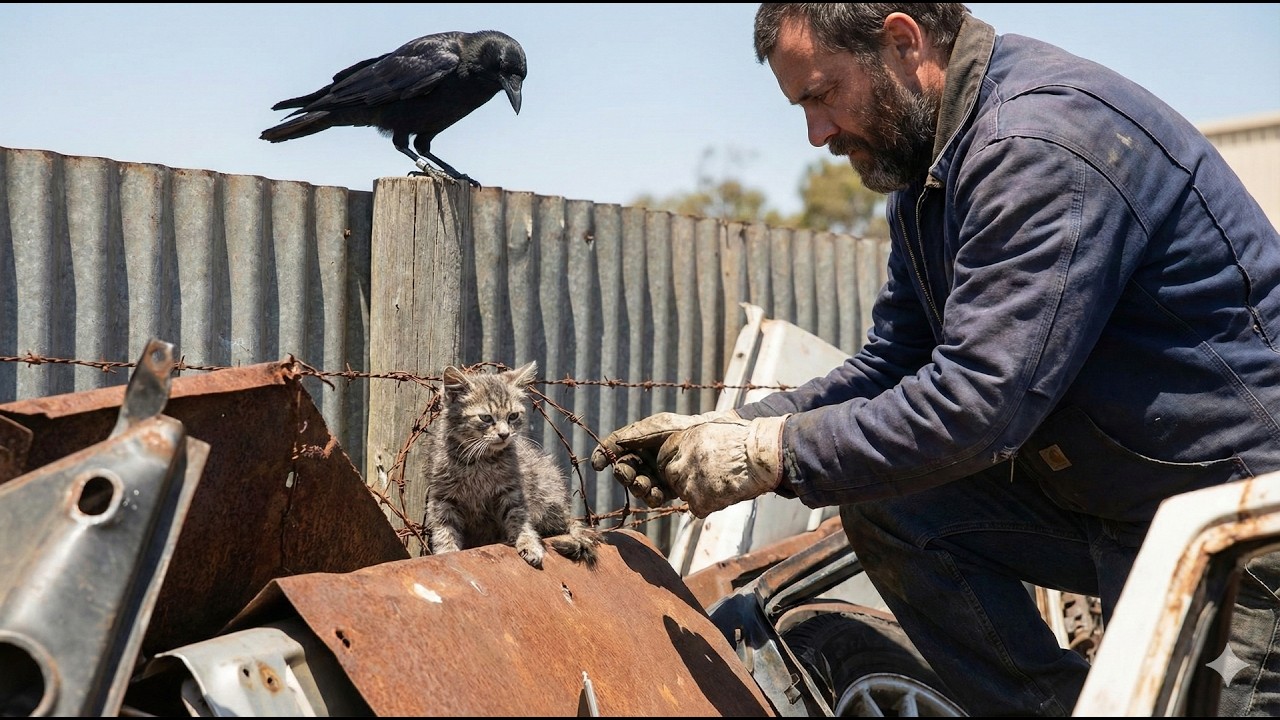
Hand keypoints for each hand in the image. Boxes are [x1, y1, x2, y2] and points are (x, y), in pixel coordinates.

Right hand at [590, 410, 735, 506]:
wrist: (714, 441)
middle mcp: (647, 457)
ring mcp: (658, 473)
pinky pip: (655, 496)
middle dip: (624, 473)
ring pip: (638, 485)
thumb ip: (634, 435)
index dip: (604, 454)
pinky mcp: (671, 487)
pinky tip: (657, 494)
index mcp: (641, 440)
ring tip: (646, 485)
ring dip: (638, 487)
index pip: (616, 446)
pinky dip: (652, 497)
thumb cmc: (686, 429)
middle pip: (625, 468)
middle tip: (627, 474)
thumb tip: (611, 447)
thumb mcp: (659, 427)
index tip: (597, 464)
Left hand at [658, 414, 789, 517]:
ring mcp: (691, 481)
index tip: (685, 467)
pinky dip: (707, 506)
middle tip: (702, 480)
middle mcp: (684, 459)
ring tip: (719, 486)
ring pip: (683, 492)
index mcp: (687, 438)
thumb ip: (698, 438)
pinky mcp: (700, 500)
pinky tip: (723, 496)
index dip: (675, 461)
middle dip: (682, 479)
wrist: (763, 456)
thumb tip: (692, 446)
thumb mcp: (717, 428)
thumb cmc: (748, 440)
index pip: (665, 454)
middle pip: (670, 475)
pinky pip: (696, 508)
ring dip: (696, 493)